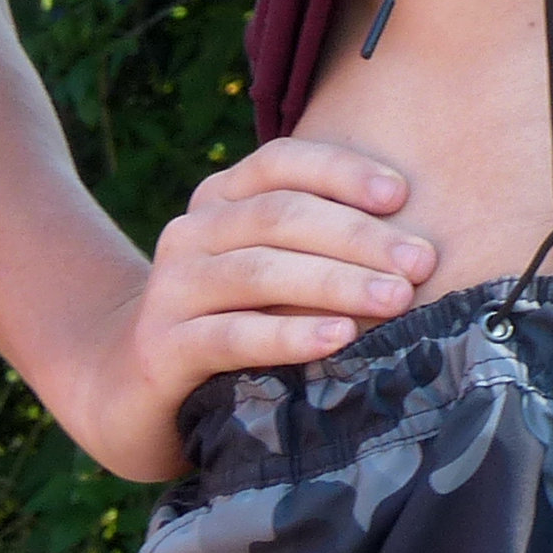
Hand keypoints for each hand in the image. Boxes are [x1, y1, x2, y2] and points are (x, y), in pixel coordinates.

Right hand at [64, 140, 437, 480]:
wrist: (130, 390)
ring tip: (396, 299)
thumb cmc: (230, 320)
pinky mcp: (163, 347)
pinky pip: (233, 334)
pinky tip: (338, 338)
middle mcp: (192, 232)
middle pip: (282, 215)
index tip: (402, 194)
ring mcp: (172, 288)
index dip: (343, 171)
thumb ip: (320, 246)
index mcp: (222, 198)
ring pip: (261, 270)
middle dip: (359, 236)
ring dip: (336, 282)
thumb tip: (423, 239)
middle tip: (421, 262)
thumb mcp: (272, 272)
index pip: (283, 162)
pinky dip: (290, 334)